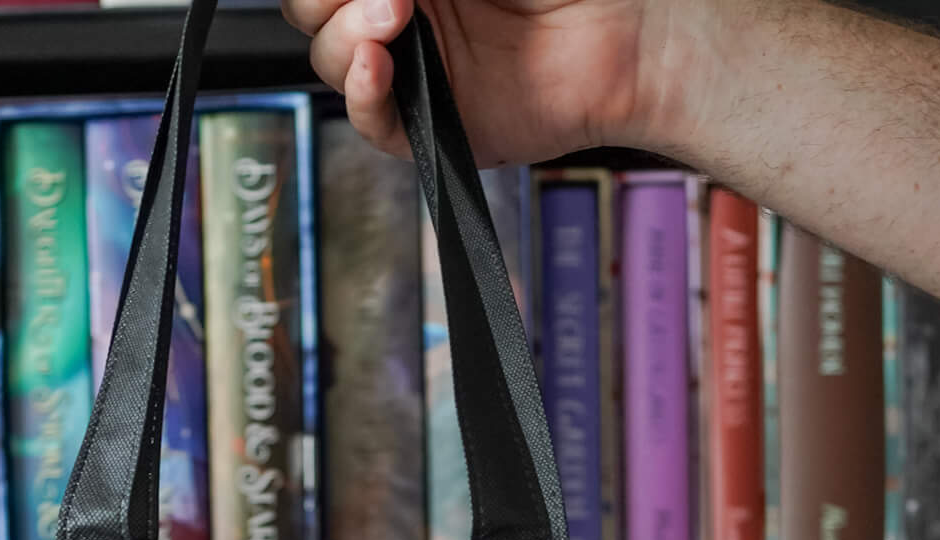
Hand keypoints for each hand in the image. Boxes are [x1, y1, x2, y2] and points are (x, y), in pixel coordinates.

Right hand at [283, 0, 671, 167]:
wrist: (627, 31)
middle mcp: (403, 13)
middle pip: (313, 14)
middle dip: (326, 0)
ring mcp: (415, 70)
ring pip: (333, 64)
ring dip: (346, 37)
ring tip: (394, 16)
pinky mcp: (433, 128)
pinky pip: (372, 123)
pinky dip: (362, 94)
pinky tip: (379, 65)